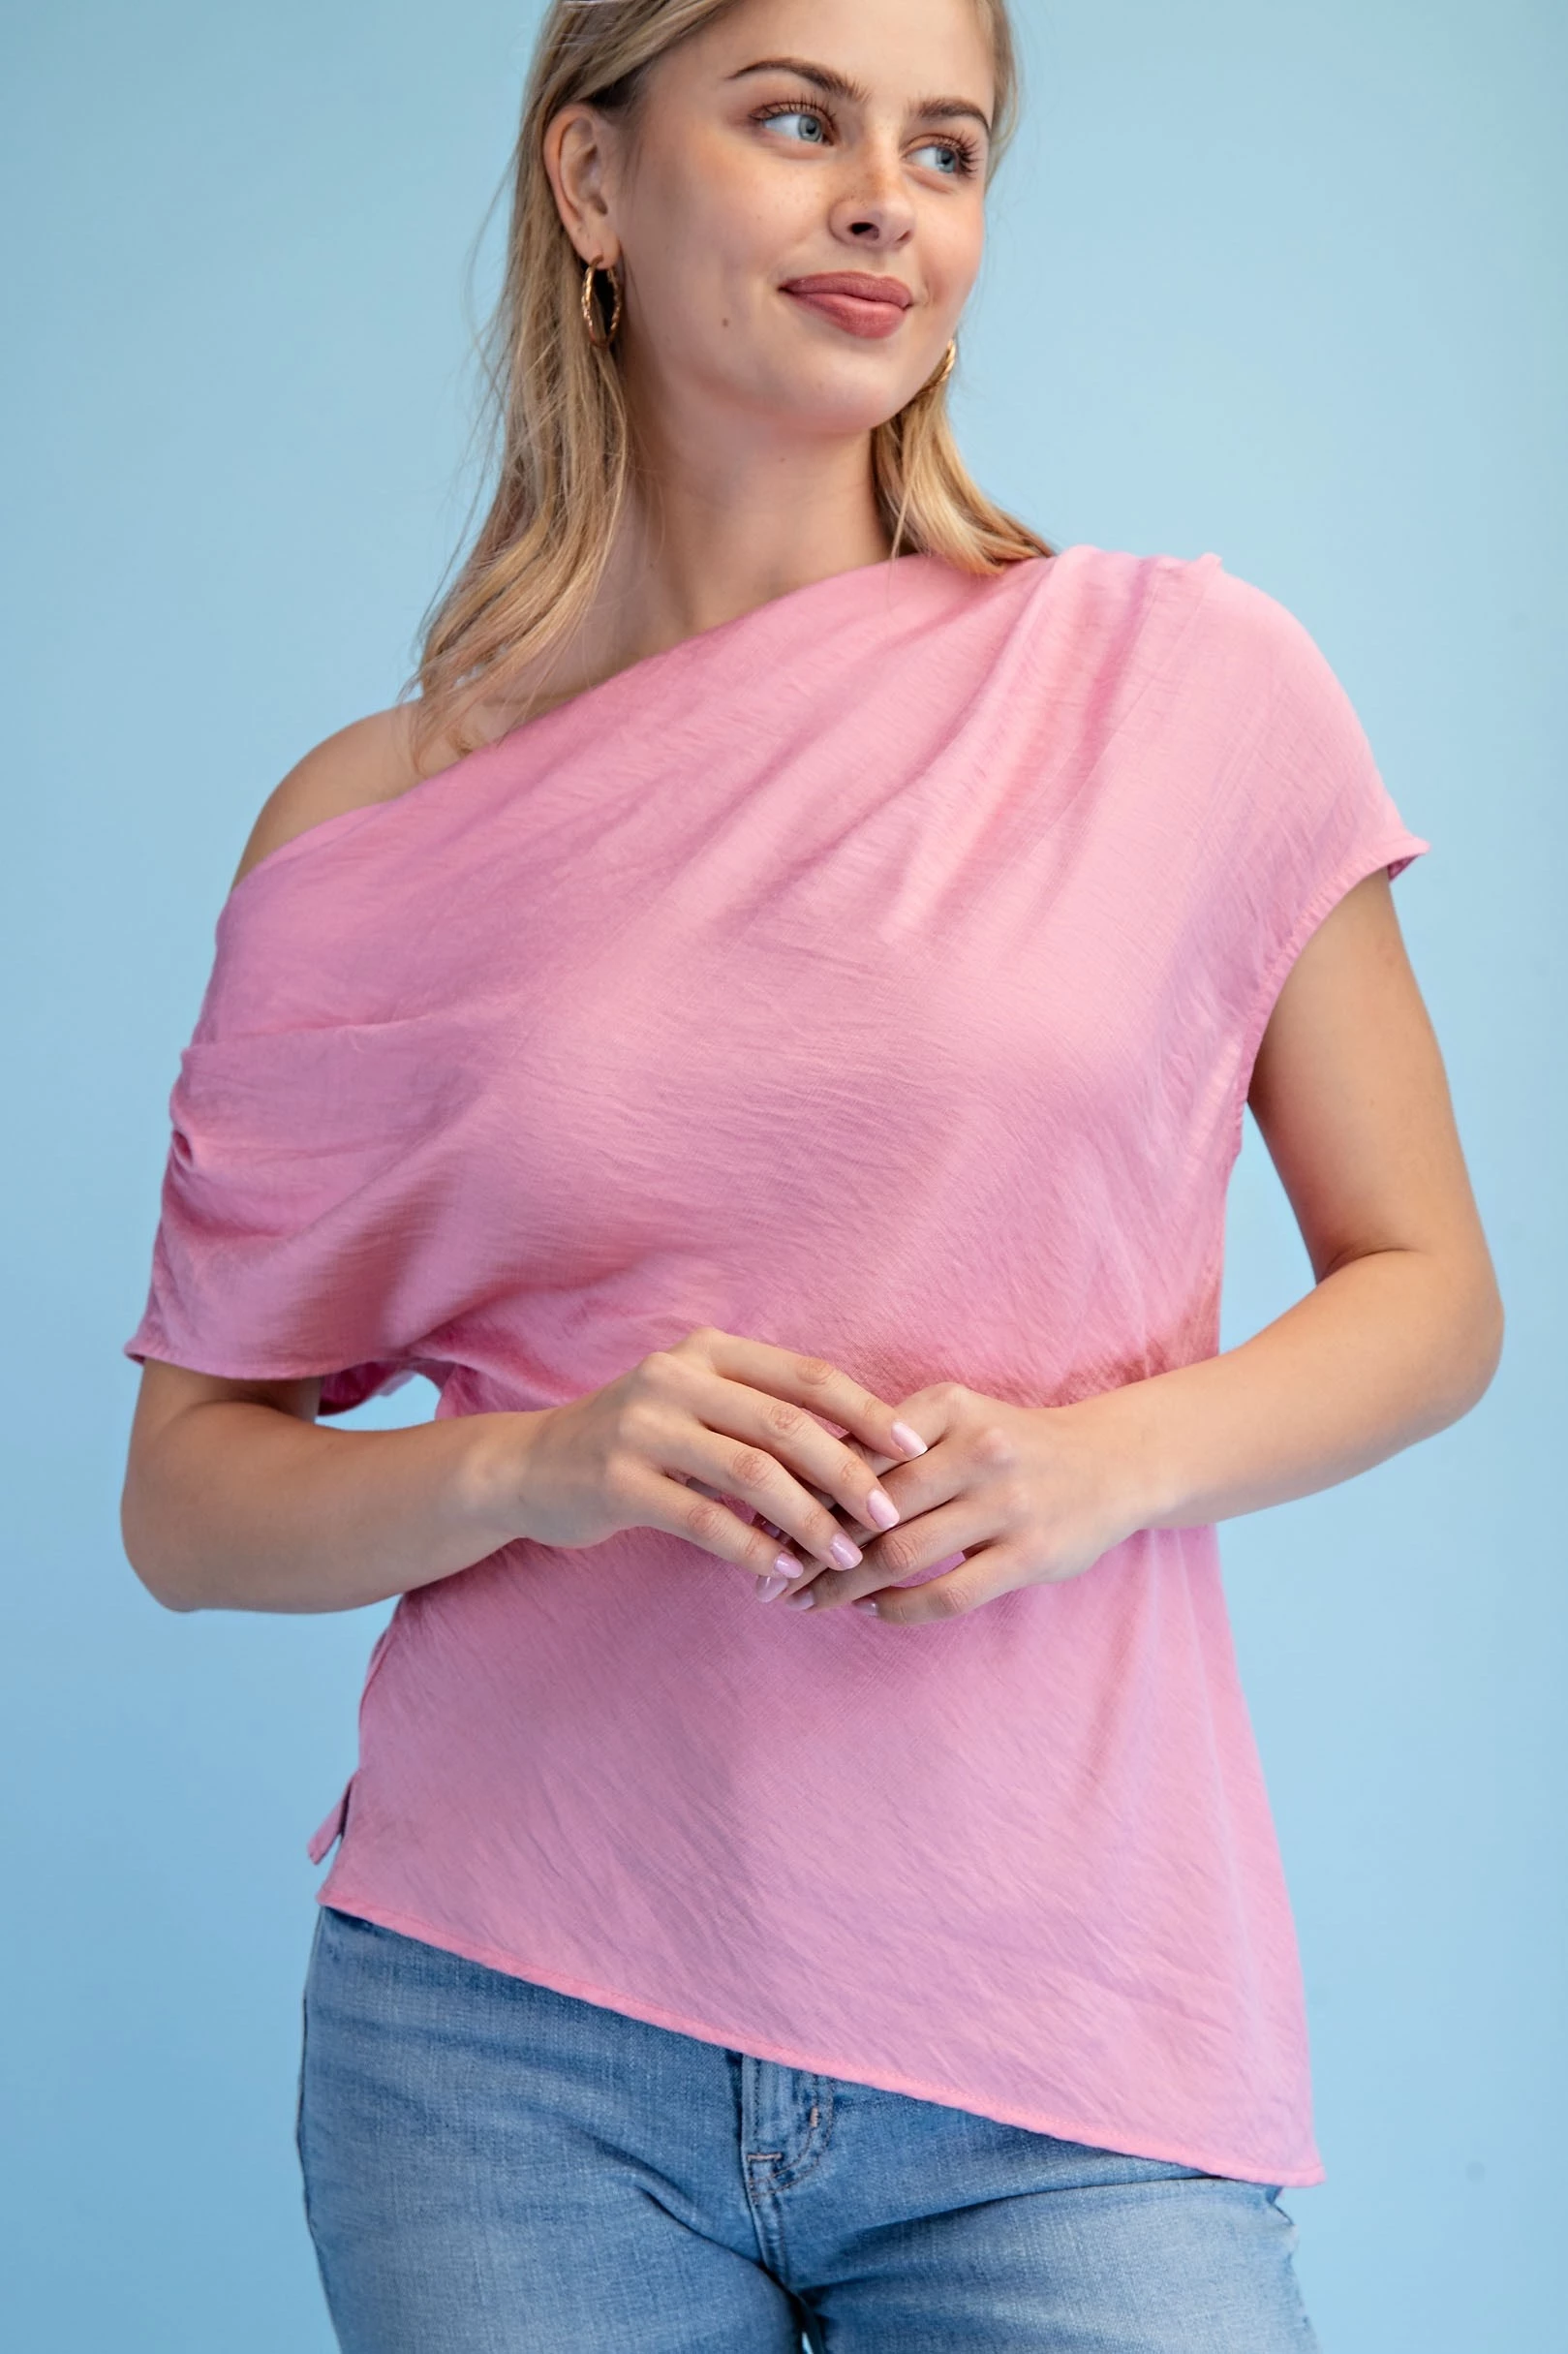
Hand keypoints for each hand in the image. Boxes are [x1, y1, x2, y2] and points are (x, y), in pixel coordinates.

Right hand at [510, 1326, 927, 1590]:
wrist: (531, 1467)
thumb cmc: (638, 1442)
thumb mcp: (697, 1405)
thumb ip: (762, 1415)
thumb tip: (863, 1452)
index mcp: (708, 1352)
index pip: (807, 1376)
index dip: (867, 1412)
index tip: (915, 1449)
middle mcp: (676, 1377)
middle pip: (787, 1424)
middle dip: (849, 1474)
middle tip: (890, 1516)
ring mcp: (642, 1426)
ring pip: (752, 1473)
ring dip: (809, 1520)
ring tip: (845, 1555)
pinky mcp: (617, 1481)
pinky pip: (704, 1519)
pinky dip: (752, 1548)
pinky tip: (784, 1570)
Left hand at [768, 1382, 1146, 1624]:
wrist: (1111, 1462)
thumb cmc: (1008, 1444)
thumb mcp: (952, 1420)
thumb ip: (885, 1444)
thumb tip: (788, 1485)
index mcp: (947, 1407)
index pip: (853, 1453)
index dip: (798, 1494)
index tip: (756, 1525)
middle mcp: (979, 1449)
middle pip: (868, 1508)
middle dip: (809, 1549)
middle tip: (768, 1579)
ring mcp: (1008, 1504)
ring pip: (900, 1554)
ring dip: (844, 1587)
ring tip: (809, 1601)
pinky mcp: (1031, 1555)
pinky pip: (948, 1594)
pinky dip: (900, 1608)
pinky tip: (873, 1610)